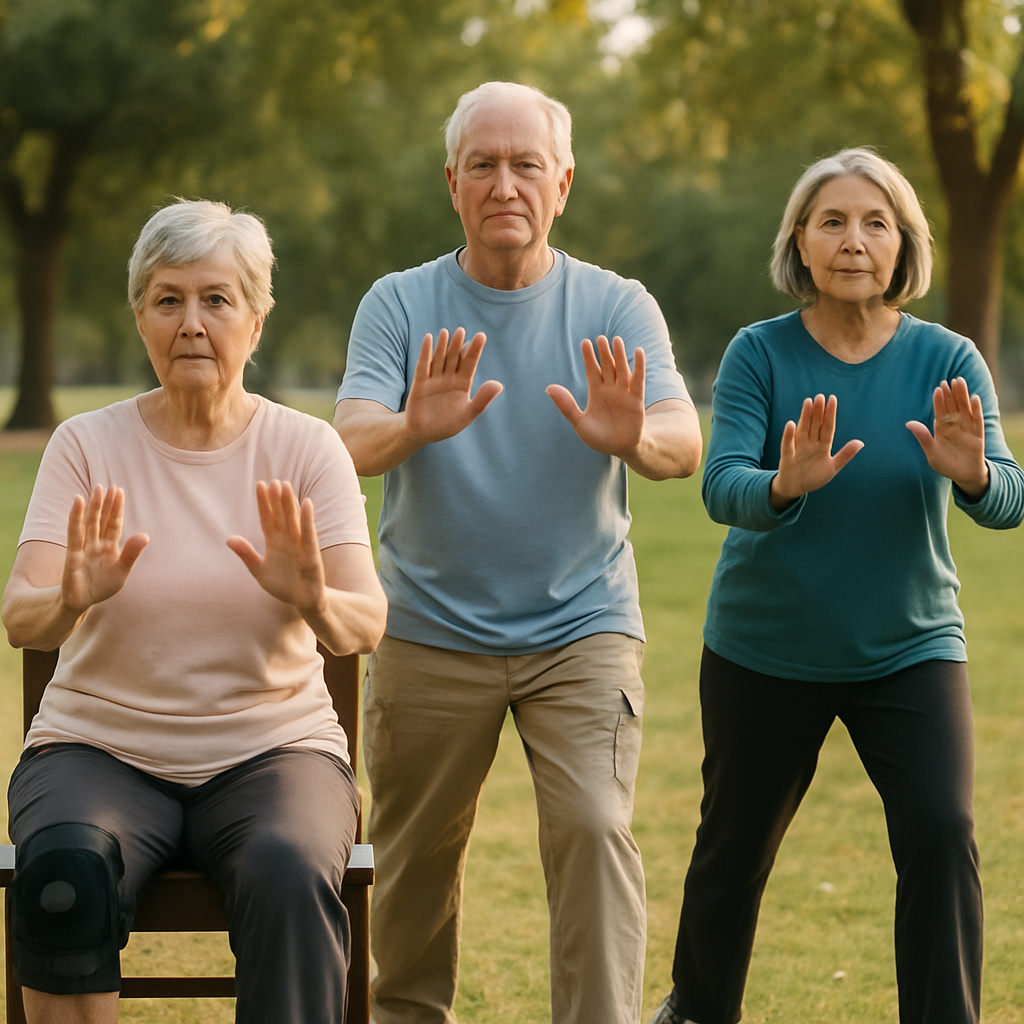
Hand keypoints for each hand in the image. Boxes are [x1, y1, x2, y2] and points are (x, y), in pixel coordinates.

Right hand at [61, 484, 148, 613]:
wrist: (81, 603)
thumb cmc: (102, 586)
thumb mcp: (122, 571)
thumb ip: (132, 553)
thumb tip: (146, 535)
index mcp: (110, 547)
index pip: (114, 524)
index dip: (117, 509)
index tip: (119, 491)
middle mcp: (97, 544)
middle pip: (102, 520)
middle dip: (106, 503)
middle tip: (109, 485)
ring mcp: (84, 548)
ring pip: (89, 523)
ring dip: (93, 507)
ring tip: (96, 489)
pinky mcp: (73, 555)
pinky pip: (75, 534)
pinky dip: (76, 518)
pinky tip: (77, 504)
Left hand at [227, 480, 327, 611]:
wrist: (303, 602)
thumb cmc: (283, 585)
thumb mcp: (259, 571)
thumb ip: (246, 554)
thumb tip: (228, 539)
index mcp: (274, 542)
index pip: (267, 518)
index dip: (263, 502)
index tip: (260, 484)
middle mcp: (287, 540)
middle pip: (280, 515)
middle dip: (276, 498)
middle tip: (273, 480)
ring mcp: (300, 545)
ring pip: (293, 520)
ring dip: (290, 503)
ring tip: (286, 485)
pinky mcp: (311, 554)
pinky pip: (309, 534)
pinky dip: (308, 519)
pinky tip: (307, 504)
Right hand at [405, 328, 502, 443]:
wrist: (425, 434)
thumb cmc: (448, 424)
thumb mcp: (468, 414)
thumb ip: (482, 399)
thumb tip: (499, 385)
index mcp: (462, 384)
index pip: (469, 364)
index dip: (474, 350)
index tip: (481, 336)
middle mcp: (448, 378)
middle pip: (454, 358)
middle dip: (458, 345)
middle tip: (461, 330)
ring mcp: (434, 380)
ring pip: (439, 359)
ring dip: (442, 346)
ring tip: (446, 332)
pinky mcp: (420, 384)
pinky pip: (423, 366)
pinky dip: (425, 353)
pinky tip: (428, 339)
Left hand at [546, 335, 645, 457]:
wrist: (619, 449)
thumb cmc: (599, 437)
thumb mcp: (579, 422)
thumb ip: (566, 405)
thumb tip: (548, 387)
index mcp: (596, 393)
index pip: (592, 370)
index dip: (589, 357)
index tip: (585, 342)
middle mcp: (610, 390)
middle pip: (607, 367)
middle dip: (604, 353)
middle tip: (600, 338)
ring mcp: (624, 393)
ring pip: (622, 370)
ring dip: (619, 356)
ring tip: (616, 340)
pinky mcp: (636, 400)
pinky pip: (638, 381)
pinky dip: (639, 367)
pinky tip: (638, 352)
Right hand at [771, 394, 862, 509]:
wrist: (794, 488)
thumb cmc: (814, 477)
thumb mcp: (832, 467)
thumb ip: (845, 455)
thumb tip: (861, 442)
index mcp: (823, 446)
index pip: (827, 427)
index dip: (830, 414)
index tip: (832, 399)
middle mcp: (810, 444)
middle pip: (815, 425)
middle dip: (818, 411)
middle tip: (820, 396)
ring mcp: (798, 449)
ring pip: (803, 430)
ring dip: (805, 417)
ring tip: (808, 402)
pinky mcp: (787, 457)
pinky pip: (788, 445)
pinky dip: (789, 436)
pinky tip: (791, 424)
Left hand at [906, 377, 988, 497]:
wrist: (963, 476)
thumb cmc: (946, 464)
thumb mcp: (931, 452)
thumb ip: (923, 437)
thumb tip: (908, 423)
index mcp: (942, 429)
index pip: (940, 411)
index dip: (939, 400)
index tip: (938, 388)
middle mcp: (955, 426)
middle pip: (953, 407)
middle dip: (951, 394)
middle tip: (949, 380)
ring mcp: (967, 430)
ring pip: (965, 410)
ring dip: (963, 396)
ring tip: (960, 382)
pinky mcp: (977, 436)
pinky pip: (977, 421)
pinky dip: (976, 410)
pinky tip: (974, 398)